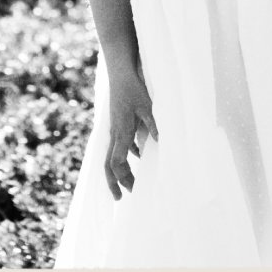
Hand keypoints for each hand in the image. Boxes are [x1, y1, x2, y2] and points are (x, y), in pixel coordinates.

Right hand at [105, 66, 158, 199]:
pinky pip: (119, 143)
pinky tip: (139, 155)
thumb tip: (162, 143)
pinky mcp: (118, 122)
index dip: (121, 178)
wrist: (120, 72)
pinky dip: (126, 154)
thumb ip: (154, 124)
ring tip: (130, 183)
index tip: (129, 192)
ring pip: (112, 155)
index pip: (116, 162)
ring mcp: (115, 127)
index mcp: (122, 132)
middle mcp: (115, 133)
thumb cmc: (134, 88)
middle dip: (114, 182)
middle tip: (122, 198)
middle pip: (109, 164)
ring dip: (120, 171)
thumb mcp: (148, 106)